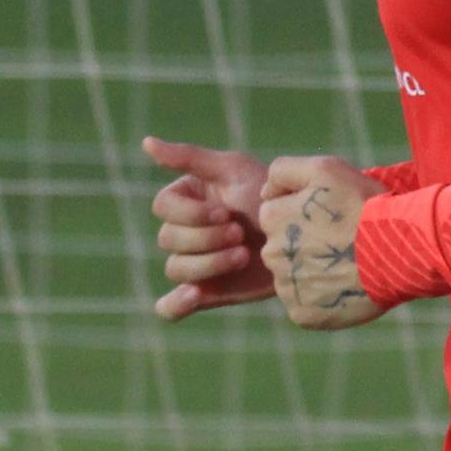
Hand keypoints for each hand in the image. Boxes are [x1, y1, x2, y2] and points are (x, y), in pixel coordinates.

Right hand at [145, 135, 271, 321]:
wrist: (304, 236)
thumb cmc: (269, 195)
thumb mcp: (233, 169)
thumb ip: (189, 157)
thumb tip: (146, 142)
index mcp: (186, 200)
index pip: (164, 207)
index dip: (191, 212)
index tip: (225, 211)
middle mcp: (184, 232)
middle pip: (168, 239)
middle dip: (206, 237)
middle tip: (240, 233)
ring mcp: (192, 264)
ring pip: (175, 269)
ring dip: (208, 263)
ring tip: (243, 255)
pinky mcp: (204, 294)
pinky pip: (169, 308)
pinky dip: (175, 305)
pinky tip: (195, 295)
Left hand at [258, 156, 386, 330]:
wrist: (398, 250)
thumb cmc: (363, 205)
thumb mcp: (325, 169)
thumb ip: (284, 171)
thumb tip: (264, 192)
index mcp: (273, 218)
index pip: (276, 213)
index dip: (303, 211)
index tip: (330, 215)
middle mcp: (271, 254)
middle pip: (281, 246)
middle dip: (303, 242)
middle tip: (340, 239)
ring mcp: (286, 287)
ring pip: (293, 276)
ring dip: (312, 270)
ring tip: (346, 262)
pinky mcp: (302, 314)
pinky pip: (305, 303)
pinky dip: (321, 297)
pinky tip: (344, 284)